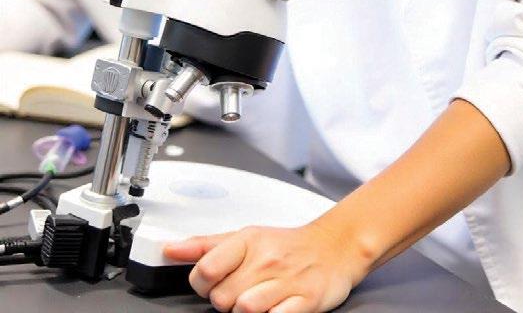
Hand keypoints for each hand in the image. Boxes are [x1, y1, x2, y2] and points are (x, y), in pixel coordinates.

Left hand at [163, 219, 368, 312]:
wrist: (334, 247)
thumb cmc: (286, 245)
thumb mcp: (245, 236)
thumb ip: (206, 246)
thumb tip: (170, 249)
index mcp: (248, 240)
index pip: (205, 269)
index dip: (202, 283)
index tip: (212, 281)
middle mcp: (266, 259)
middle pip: (222, 297)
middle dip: (226, 300)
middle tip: (242, 290)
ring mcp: (286, 281)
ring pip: (244, 310)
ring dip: (246, 312)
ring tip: (257, 301)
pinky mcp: (305, 302)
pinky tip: (274, 308)